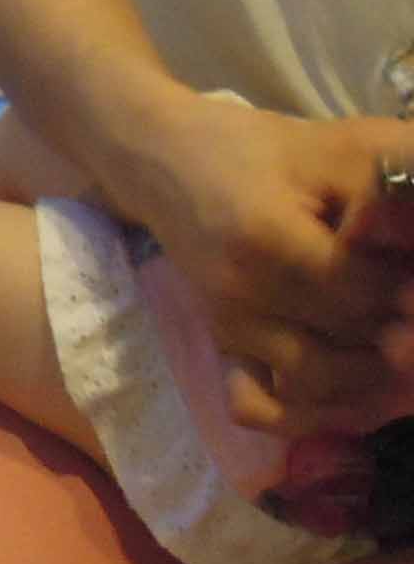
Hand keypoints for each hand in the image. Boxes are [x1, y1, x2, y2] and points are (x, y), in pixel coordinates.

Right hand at [117, 103, 413, 437]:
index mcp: (265, 240)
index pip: (359, 290)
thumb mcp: (346, 147)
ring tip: (410, 367)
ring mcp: (227, 330)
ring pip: (313, 385)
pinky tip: (360, 402)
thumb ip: (401, 185)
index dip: (411, 298)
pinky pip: (260, 408)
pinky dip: (311, 416)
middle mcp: (239, 297)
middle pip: (345, 341)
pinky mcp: (223, 348)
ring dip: (374, 384)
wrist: (174, 169)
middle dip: (404, 344)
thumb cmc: (271, 153)